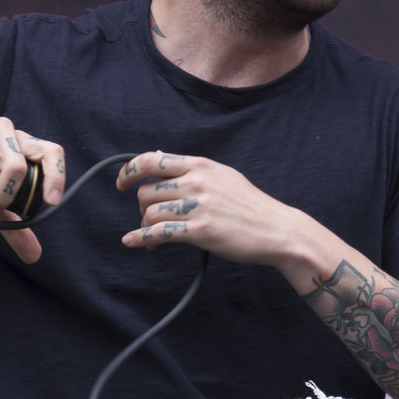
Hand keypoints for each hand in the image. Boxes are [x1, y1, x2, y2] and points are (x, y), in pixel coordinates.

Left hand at [115, 151, 329, 280]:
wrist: (276, 229)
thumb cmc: (250, 205)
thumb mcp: (222, 176)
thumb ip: (192, 168)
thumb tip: (160, 156)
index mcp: (200, 165)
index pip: (152, 159)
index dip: (130, 170)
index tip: (121, 182)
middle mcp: (196, 181)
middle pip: (146, 190)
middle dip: (142, 207)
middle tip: (150, 219)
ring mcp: (198, 206)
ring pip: (149, 212)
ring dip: (145, 226)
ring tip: (155, 237)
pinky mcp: (200, 230)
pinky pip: (158, 232)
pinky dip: (140, 238)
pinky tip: (132, 242)